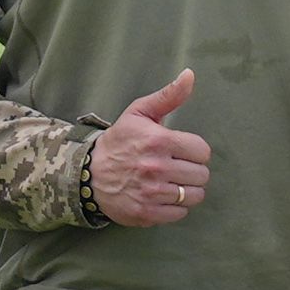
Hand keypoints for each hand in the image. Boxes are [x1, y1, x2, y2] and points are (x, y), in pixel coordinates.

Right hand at [88, 69, 210, 226]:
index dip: (194, 151)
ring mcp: (151, 193)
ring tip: (173, 182)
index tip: (182, 151)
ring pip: (193, 195)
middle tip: (177, 167)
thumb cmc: (119, 141)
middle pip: (201, 175)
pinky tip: (163, 196)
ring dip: (187, 190)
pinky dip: (175, 206)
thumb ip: (169, 96)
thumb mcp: (139, 113)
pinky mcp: (146, 213)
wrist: (88, 174)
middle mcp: (156, 168)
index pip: (202, 151)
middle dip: (192, 170)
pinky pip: (180, 213)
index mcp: (158, 141)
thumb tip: (190, 75)